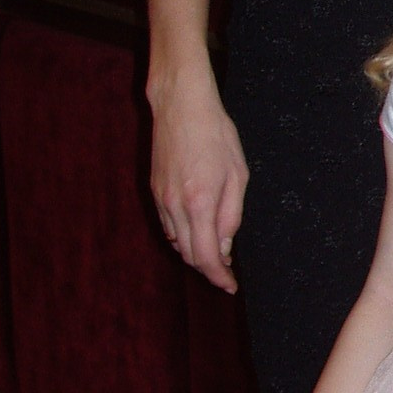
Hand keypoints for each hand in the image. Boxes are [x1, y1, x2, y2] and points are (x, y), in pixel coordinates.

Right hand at [148, 68, 247, 290]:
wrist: (181, 107)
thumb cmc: (215, 135)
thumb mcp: (237, 175)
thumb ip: (231, 214)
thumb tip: (224, 245)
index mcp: (200, 203)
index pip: (206, 256)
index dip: (218, 276)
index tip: (230, 285)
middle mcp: (176, 206)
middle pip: (189, 254)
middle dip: (208, 268)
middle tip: (226, 273)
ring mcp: (161, 199)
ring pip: (177, 242)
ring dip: (195, 253)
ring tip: (216, 254)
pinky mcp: (155, 191)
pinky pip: (169, 225)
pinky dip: (184, 237)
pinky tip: (198, 232)